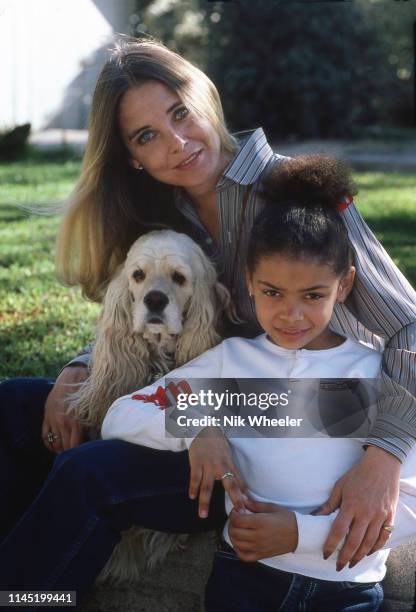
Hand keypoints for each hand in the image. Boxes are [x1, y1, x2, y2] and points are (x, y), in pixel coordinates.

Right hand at [42, 365, 88, 452]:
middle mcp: (63, 423)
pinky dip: (49, 444)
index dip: (78, 453)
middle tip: (75, 454)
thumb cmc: (87, 393)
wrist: (73, 376)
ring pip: (54, 444)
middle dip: (70, 452)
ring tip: (66, 450)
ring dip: (60, 449)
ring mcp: (53, 420)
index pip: (74, 447)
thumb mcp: (91, 410)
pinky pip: (44, 436)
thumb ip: (91, 427)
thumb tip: (93, 442)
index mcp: (76, 422)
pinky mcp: (46, 415)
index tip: (82, 455)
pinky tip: (54, 446)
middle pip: (64, 448)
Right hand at [188, 426, 246, 517]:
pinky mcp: (196, 462)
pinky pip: (194, 478)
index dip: (243, 494)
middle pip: (229, 483)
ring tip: (203, 515)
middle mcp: (221, 466)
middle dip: (234, 498)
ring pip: (207, 486)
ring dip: (204, 501)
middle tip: (238, 512)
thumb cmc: (218, 446)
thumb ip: (235, 475)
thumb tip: (245, 493)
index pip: (239, 481)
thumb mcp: (229, 458)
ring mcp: (208, 465)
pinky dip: (193, 488)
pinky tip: (192, 497)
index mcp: (230, 464)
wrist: (204, 429)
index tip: (248, 507)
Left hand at [228, 498, 297, 561]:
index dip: (234, 514)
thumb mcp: (272, 507)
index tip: (237, 510)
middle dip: (231, 523)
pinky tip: (240, 542)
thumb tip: (243, 501)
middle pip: (234, 532)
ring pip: (236, 544)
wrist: (299, 534)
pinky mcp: (261, 555)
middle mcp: (258, 536)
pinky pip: (244, 556)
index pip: (238, 520)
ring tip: (237, 529)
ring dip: (233, 535)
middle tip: (236, 518)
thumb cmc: (287, 519)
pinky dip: (238, 550)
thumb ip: (255, 505)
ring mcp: (259, 547)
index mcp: (261, 522)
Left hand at [313, 446, 399, 569]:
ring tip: (351, 563)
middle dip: (345, 557)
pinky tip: (368, 552)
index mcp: (351, 506)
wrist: (381, 465)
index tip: (325, 554)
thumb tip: (314, 516)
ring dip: (360, 556)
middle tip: (339, 566)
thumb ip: (329, 504)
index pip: (338, 531)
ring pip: (369, 543)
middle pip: (354, 542)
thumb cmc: (358, 474)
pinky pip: (383, 536)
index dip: (331, 545)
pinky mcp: (389, 516)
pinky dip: (376, 547)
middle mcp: (366, 513)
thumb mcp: (340, 486)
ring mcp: (379, 516)